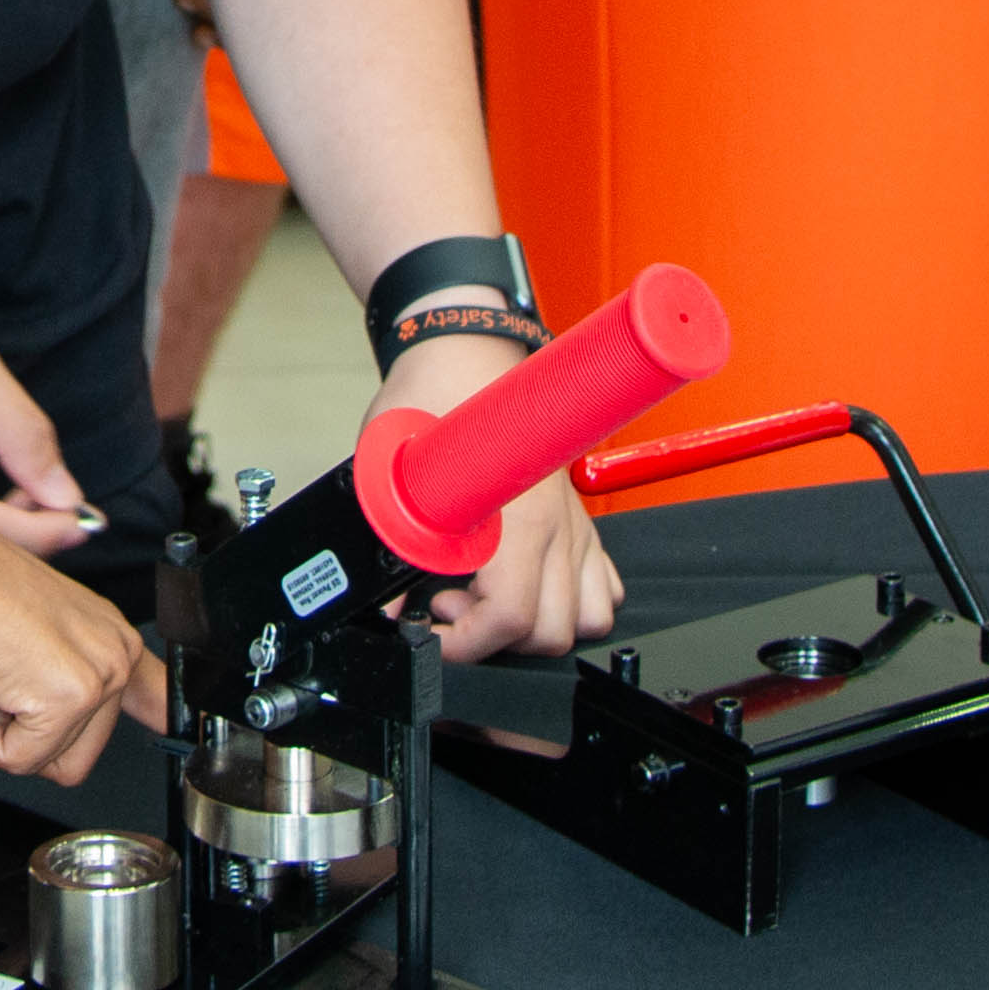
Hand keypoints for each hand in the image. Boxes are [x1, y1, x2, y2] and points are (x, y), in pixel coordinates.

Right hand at [0, 511, 167, 780]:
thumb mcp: (14, 638)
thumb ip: (44, 682)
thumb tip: (56, 739)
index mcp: (106, 634)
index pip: (156, 696)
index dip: (156, 719)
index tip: (165, 727)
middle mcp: (114, 651)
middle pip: (75, 753)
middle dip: (12, 733)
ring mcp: (98, 675)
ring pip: (43, 763)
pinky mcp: (69, 698)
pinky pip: (15, 760)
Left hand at [373, 325, 625, 659]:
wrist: (465, 347)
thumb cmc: (432, 394)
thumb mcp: (386, 469)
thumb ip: (387, 543)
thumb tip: (389, 603)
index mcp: (519, 515)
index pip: (512, 616)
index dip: (465, 643)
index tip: (433, 629)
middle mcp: (558, 524)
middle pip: (553, 630)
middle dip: (497, 638)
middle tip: (449, 606)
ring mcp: (574, 522)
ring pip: (588, 616)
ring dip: (540, 625)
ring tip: (488, 598)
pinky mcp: (578, 517)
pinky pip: (602, 586)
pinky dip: (573, 602)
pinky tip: (524, 582)